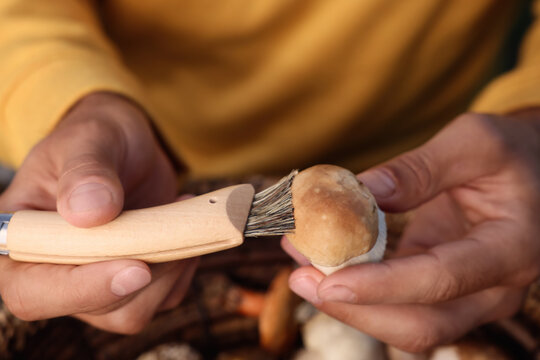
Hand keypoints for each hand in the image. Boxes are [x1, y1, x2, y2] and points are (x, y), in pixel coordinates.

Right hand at [0, 92, 196, 333]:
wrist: (129, 147)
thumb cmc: (97, 137)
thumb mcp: (88, 139)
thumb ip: (85, 172)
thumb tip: (88, 214)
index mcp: (23, 239)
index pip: (32, 291)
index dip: (81, 290)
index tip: (136, 268)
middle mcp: (55, 271)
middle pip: (95, 308)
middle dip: (143, 273)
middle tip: (169, 220)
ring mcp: (96, 281)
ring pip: (134, 311)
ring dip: (168, 269)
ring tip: (176, 211)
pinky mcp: (133, 281)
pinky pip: (165, 296)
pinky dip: (183, 266)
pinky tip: (179, 225)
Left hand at [287, 112, 539, 351]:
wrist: (536, 174)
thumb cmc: (513, 153)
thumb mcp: (474, 142)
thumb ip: (420, 169)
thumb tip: (361, 191)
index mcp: (511, 248)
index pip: (442, 279)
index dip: (383, 286)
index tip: (329, 281)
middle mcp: (495, 287)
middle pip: (422, 324)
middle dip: (356, 309)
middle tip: (301, 280)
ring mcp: (470, 296)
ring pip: (407, 325)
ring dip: (351, 306)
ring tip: (301, 270)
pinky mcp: (445, 291)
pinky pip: (400, 305)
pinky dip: (359, 290)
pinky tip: (322, 263)